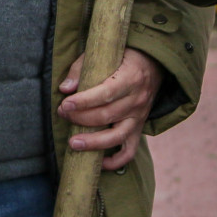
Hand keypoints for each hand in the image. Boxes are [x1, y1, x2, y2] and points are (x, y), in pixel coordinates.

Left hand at [57, 48, 164, 171]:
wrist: (153, 64)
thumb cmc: (123, 56)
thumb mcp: (104, 54)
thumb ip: (82, 68)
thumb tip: (65, 88)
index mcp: (130, 78)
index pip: (106, 93)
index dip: (84, 101)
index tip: (65, 104)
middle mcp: (137, 100)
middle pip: (107, 115)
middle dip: (80, 118)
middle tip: (62, 114)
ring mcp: (139, 116)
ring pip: (117, 136)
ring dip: (93, 143)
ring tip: (73, 143)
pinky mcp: (138, 128)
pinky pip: (129, 150)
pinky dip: (115, 161)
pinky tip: (98, 162)